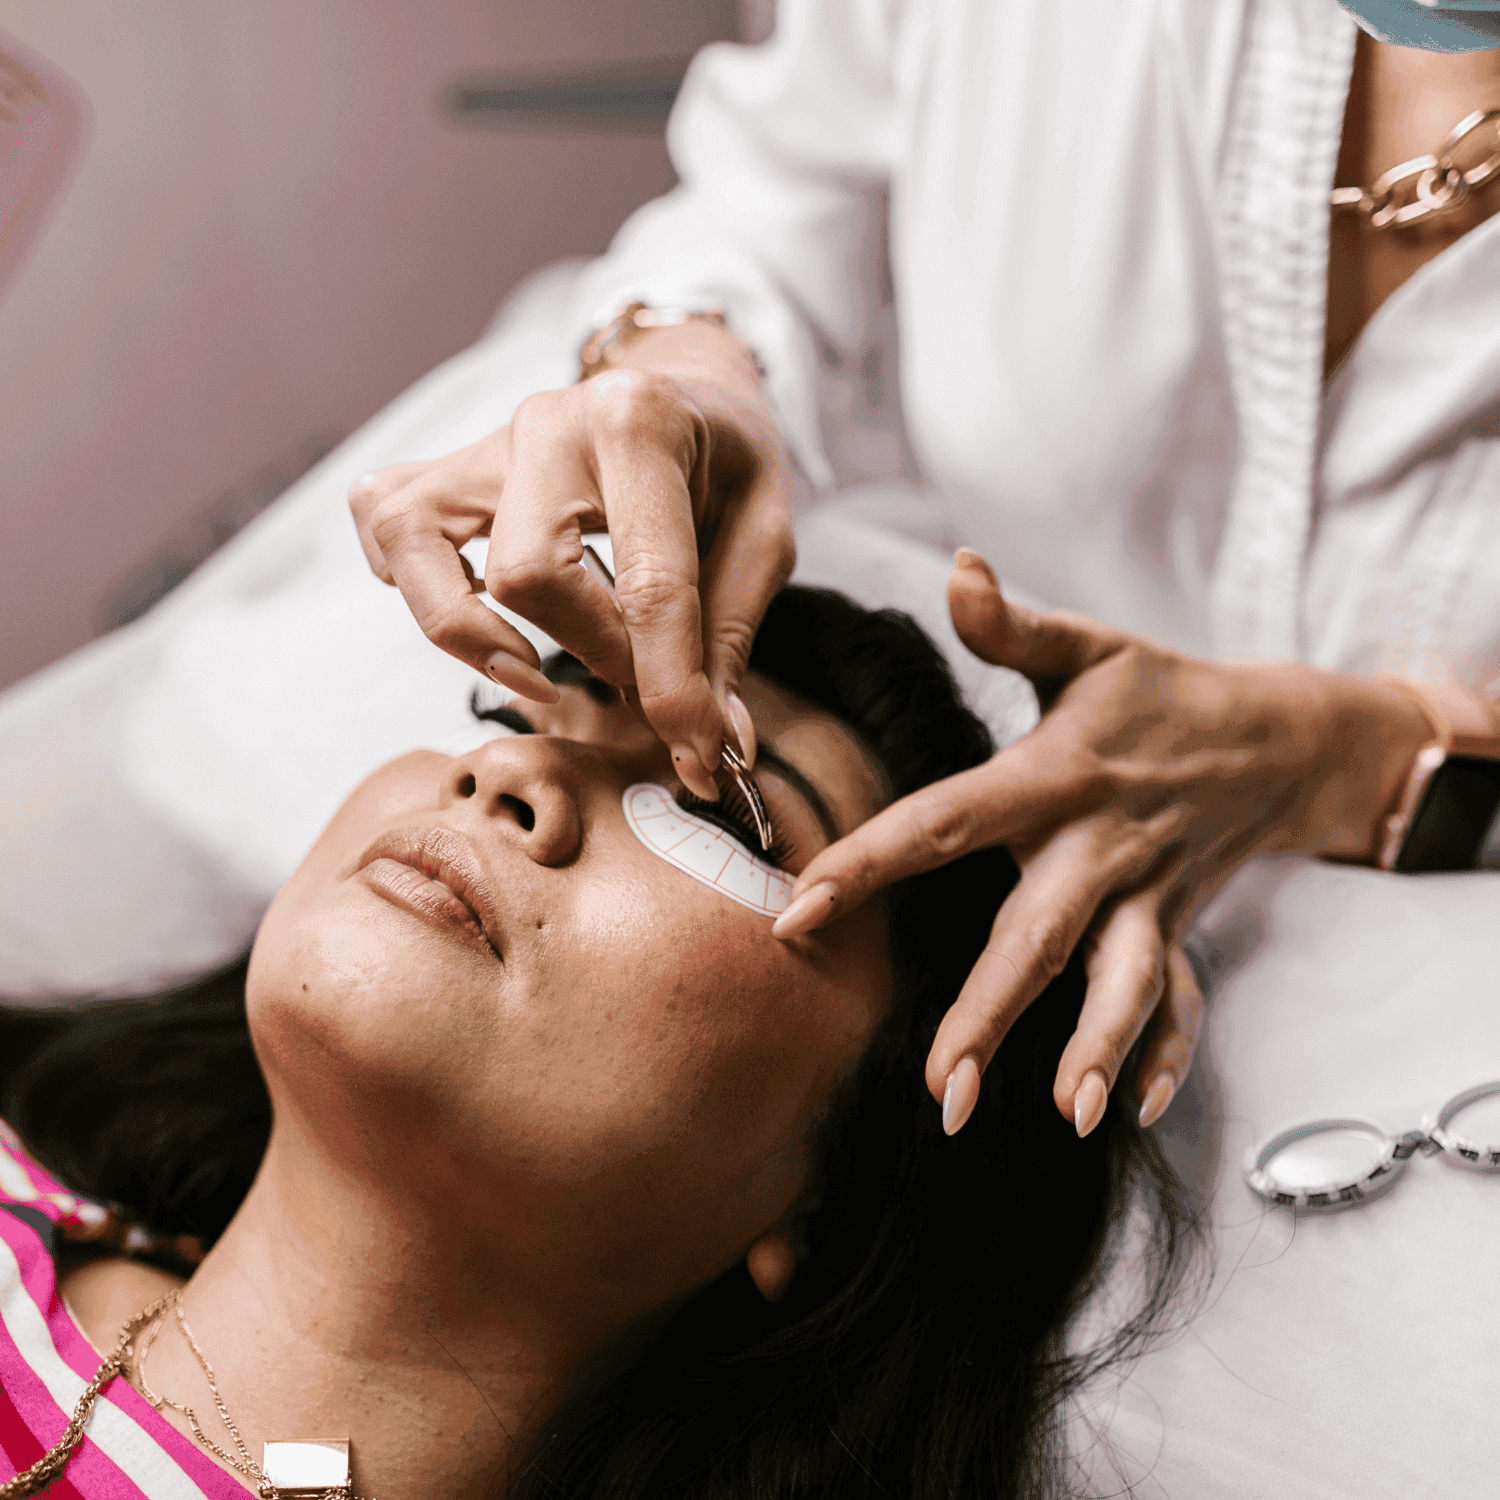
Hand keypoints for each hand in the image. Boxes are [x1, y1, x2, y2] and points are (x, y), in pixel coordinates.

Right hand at [349, 327, 793, 798]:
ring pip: (419, 543)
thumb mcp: (765, 535)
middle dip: (591, 655)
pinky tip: (475, 611)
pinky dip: (413, 581)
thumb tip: (714, 745)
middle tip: (640, 679)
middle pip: (529, 573)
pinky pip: (383, 521)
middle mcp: (548, 422)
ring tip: (536, 671)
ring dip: (471, 632)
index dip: (671, 687)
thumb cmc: (726, 462)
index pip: (648, 581)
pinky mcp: (447, 467)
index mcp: (640, 423)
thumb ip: (730, 637)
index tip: (698, 754)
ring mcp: (485, 441)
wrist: (684, 387)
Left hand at [772, 550, 1432, 1133]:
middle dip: (993, 1011)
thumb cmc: (1160, 690)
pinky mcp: (1181, 926)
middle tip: (941, 1086)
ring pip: (1123, 980)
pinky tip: (1134, 1114)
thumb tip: (954, 567)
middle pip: (1040, 934)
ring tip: (1064, 1114)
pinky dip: (1166, 1053)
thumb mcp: (1089, 648)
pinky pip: (1182, 1000)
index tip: (799, 911)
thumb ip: (1012, 627)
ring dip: (1096, 1047)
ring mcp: (1150, 895)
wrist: (1281, 736)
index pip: (947, 822)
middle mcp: (1101, 847)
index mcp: (1055, 777)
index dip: (870, 863)